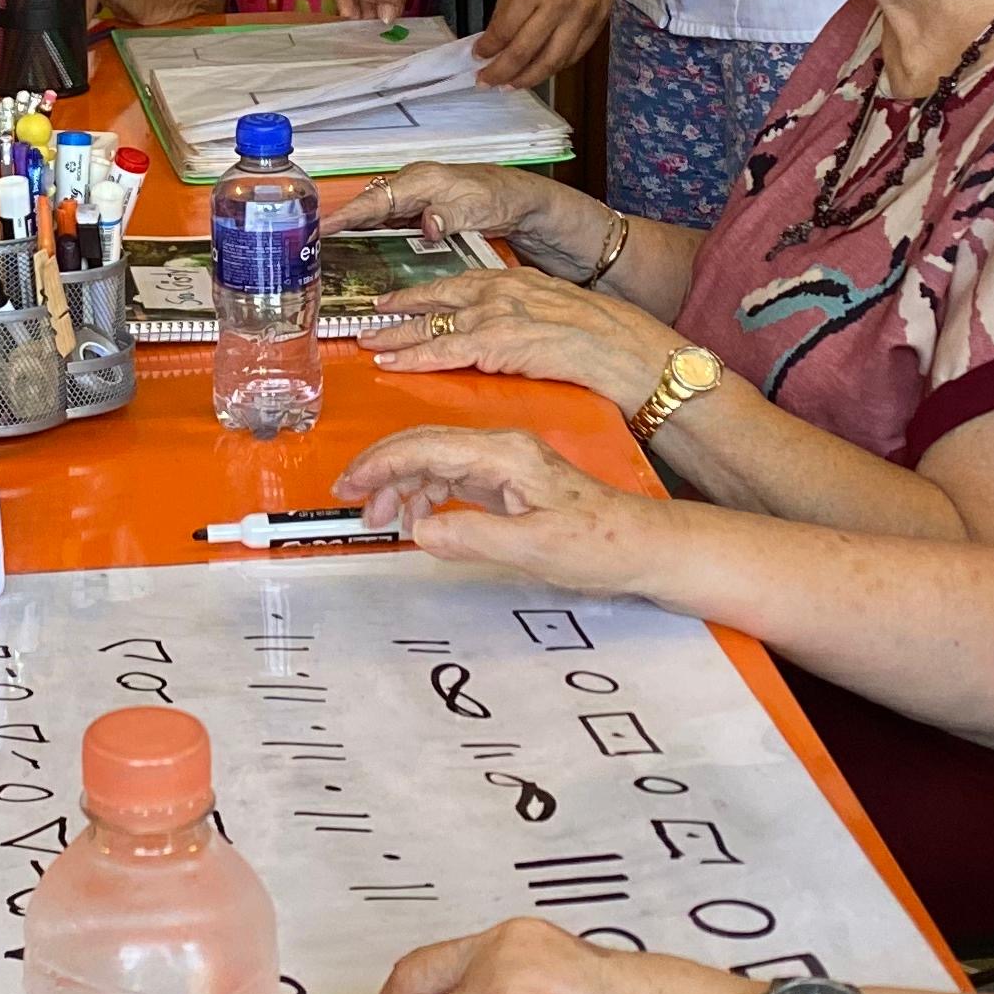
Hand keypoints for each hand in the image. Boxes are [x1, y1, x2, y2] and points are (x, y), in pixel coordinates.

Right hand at [329, 161, 567, 249]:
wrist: (521, 199)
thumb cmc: (502, 198)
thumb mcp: (478, 209)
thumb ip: (450, 217)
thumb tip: (426, 224)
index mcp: (422, 180)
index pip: (376, 199)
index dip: (347, 214)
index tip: (322, 226)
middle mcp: (414, 184)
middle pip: (369, 204)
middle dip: (341, 220)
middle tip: (310, 238)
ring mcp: (416, 195)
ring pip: (376, 211)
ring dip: (353, 226)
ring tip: (325, 243)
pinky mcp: (421, 207)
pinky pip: (389, 218)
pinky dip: (372, 229)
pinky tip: (360, 243)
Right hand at [337, 426, 685, 598]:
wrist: (643, 545)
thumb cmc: (600, 543)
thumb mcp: (534, 548)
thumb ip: (472, 537)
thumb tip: (419, 531)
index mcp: (505, 453)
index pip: (427, 445)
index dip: (382, 463)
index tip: (349, 484)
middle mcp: (501, 449)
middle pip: (424, 446)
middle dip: (383, 471)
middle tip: (353, 503)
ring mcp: (504, 464)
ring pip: (434, 462)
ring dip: (402, 486)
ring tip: (382, 519)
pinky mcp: (507, 482)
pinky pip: (452, 478)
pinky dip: (426, 495)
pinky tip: (417, 518)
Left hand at [367, 270, 684, 411]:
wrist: (628, 349)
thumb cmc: (605, 338)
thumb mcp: (558, 312)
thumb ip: (527, 314)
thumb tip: (508, 331)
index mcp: (517, 281)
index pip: (461, 282)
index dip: (425, 292)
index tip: (398, 298)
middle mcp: (502, 290)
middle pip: (438, 297)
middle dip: (400, 307)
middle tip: (369, 316)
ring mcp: (497, 314)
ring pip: (434, 323)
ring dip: (397, 335)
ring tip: (368, 342)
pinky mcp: (497, 342)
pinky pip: (445, 350)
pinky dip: (414, 356)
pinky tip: (392, 362)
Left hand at [474, 0, 631, 88]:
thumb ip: (505, 3)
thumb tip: (492, 36)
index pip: (506, 30)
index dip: (488, 49)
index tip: (477, 57)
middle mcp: (560, 6)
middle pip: (526, 52)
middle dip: (501, 72)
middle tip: (485, 82)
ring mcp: (583, 17)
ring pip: (553, 61)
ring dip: (528, 79)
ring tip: (509, 85)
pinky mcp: (599, 23)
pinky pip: (574, 54)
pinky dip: (554, 67)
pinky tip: (538, 71)